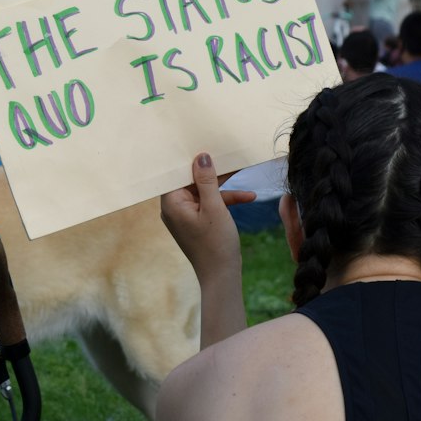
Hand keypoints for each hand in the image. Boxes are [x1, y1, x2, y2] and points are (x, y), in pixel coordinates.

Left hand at [161, 153, 253, 280]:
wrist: (222, 276)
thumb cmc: (216, 243)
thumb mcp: (214, 207)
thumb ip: (206, 181)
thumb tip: (201, 157)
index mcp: (172, 203)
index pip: (176, 173)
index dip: (189, 159)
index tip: (202, 144)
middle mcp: (175, 208)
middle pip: (191, 180)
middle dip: (211, 170)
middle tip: (226, 154)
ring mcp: (186, 215)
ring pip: (203, 191)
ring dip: (223, 186)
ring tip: (242, 170)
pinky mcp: (198, 221)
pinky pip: (209, 204)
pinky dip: (225, 200)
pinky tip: (249, 198)